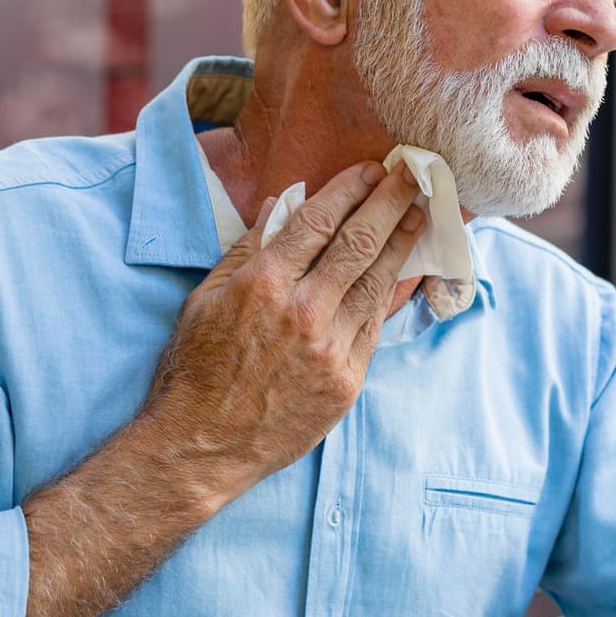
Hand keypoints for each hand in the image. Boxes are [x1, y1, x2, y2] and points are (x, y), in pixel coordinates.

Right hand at [147, 160, 424, 492]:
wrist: (201, 447)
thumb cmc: (195, 369)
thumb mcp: (205, 299)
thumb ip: (248, 249)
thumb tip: (284, 204)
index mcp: (263, 284)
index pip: (319, 221)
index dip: (350, 190)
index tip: (372, 170)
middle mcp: (303, 312)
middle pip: (360, 243)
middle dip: (391, 202)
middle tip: (414, 175)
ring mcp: (330, 349)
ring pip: (377, 282)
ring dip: (403, 242)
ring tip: (420, 213)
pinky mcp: (346, 382)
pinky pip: (376, 325)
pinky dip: (393, 292)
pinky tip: (405, 269)